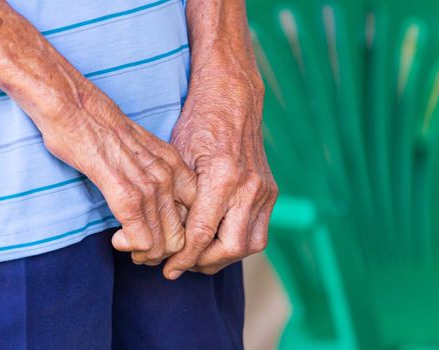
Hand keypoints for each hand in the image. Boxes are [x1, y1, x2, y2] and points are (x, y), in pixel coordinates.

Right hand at [43, 82, 196, 265]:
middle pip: (183, 235)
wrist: (74, 107)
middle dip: (163, 252)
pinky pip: (142, 238)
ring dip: (145, 254)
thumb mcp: (143, 150)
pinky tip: (117, 238)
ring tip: (127, 244)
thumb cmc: (100, 130)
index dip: (179, 233)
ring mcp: (150, 184)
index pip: (195, 213)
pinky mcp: (125, 193)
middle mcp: (169, 176)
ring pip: (165, 243)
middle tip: (140, 249)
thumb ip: (155, 174)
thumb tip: (158, 203)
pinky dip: (131, 246)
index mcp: (175, 165)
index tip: (157, 235)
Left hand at [163, 43, 277, 278]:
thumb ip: (179, 199)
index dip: (183, 257)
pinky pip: (259, 230)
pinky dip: (239, 242)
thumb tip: (168, 236)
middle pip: (231, 248)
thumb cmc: (199, 123)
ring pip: (251, 244)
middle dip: (204, 263)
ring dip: (225, 257)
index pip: (203, 234)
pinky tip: (218, 239)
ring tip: (200, 256)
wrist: (233, 100)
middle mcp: (249, 187)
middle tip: (182, 264)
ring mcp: (264, 190)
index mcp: (223, 178)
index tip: (169, 269)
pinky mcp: (271, 191)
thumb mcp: (179, 157)